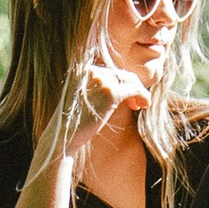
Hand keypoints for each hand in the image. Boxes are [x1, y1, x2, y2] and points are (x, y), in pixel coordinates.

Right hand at [46, 43, 148, 158]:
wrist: (64, 137)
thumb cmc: (73, 122)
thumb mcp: (83, 97)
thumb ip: (97, 86)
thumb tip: (121, 82)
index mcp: (82, 69)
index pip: (109, 71)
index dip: (121, 83)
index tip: (127, 97)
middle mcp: (91, 71)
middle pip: (121, 74)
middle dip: (131, 87)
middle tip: (136, 104)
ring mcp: (101, 81)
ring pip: (130, 80)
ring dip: (139, 91)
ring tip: (141, 105)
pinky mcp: (111, 93)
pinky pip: (134, 89)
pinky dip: (143, 95)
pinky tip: (145, 105)